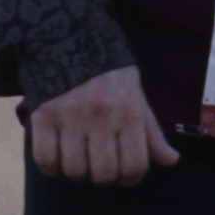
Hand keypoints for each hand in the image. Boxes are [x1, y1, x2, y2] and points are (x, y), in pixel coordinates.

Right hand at [28, 64, 180, 185]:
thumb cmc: (109, 72)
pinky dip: (51, 167)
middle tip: (99, 165)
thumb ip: (151, 132)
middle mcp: (101, 115)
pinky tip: (57, 157)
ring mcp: (70, 115)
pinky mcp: (43, 114)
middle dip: (103, 177)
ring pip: (74, 170)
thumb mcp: (136, 96)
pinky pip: (45, 159)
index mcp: (129, 111)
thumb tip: (172, 160)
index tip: (124, 173)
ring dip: (77, 173)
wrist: (70, 36)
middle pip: (104, 174)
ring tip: (79, 159)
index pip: (135, 165)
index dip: (131, 178)